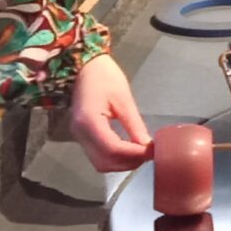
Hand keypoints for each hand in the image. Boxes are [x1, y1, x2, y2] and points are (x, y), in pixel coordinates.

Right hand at [70, 54, 150, 172]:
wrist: (84, 67)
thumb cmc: (104, 76)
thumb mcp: (124, 99)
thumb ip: (134, 125)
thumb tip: (147, 146)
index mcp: (89, 121)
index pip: (112, 148)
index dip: (134, 154)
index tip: (152, 152)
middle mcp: (80, 133)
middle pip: (104, 161)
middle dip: (128, 163)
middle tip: (149, 155)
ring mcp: (78, 136)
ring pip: (100, 163)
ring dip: (121, 163)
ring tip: (141, 154)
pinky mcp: (81, 136)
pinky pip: (97, 155)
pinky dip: (114, 158)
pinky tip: (129, 150)